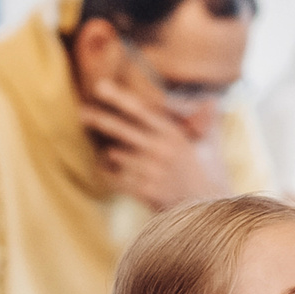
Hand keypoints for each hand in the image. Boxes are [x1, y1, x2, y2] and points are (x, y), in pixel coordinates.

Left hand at [78, 77, 228, 211]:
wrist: (208, 208)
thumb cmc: (205, 173)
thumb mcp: (207, 143)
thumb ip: (203, 121)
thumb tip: (213, 100)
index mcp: (173, 134)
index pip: (141, 110)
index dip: (119, 97)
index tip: (100, 85)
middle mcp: (162, 149)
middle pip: (122, 129)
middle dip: (99, 119)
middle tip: (81, 112)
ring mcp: (152, 170)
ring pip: (116, 155)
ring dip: (111, 154)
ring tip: (114, 155)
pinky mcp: (145, 191)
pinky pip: (115, 178)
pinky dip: (108, 173)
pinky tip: (107, 170)